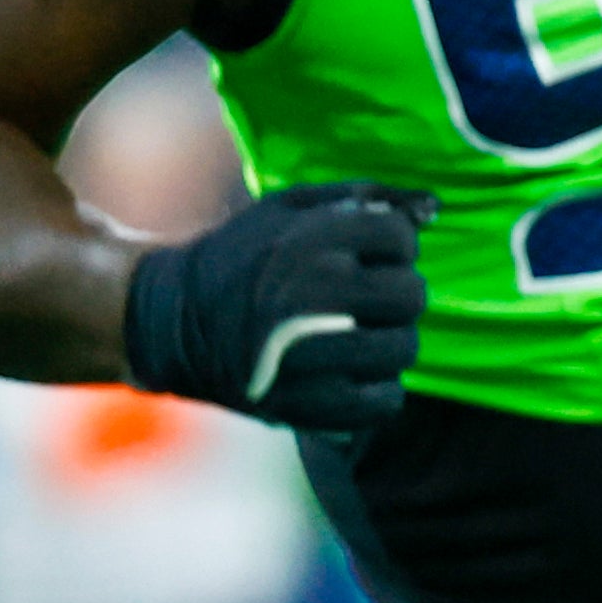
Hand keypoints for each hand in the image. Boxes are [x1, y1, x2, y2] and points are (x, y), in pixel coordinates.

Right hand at [122, 182, 434, 429]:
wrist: (166, 322)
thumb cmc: (240, 255)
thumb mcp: (291, 206)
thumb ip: (367, 196)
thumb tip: (436, 208)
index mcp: (311, 241)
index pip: (401, 239)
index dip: (393, 247)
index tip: (366, 256)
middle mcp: (311, 294)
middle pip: (411, 295)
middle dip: (397, 294)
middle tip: (367, 299)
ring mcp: (306, 354)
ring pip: (402, 349)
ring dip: (390, 342)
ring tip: (359, 335)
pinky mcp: (301, 405)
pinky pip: (383, 402)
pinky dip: (377, 391)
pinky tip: (353, 374)